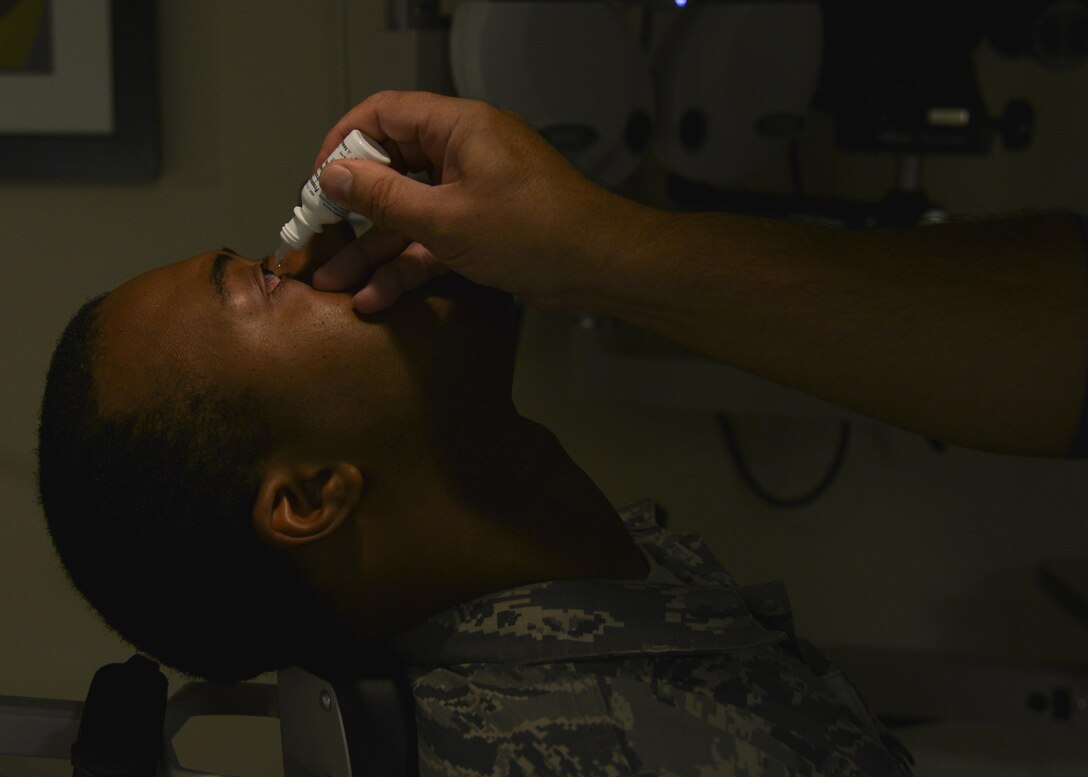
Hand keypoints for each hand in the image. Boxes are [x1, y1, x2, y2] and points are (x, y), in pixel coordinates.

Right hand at [310, 91, 635, 312]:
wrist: (599, 267)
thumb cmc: (535, 232)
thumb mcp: (445, 218)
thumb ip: (384, 197)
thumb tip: (334, 175)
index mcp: (458, 128)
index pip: (384, 115)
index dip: (343, 143)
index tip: (318, 181)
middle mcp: (465, 153)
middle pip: (393, 168)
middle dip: (353, 207)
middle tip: (318, 233)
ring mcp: (474, 193)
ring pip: (410, 213)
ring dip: (374, 248)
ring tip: (334, 281)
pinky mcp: (483, 228)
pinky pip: (434, 239)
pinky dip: (409, 264)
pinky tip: (376, 296)